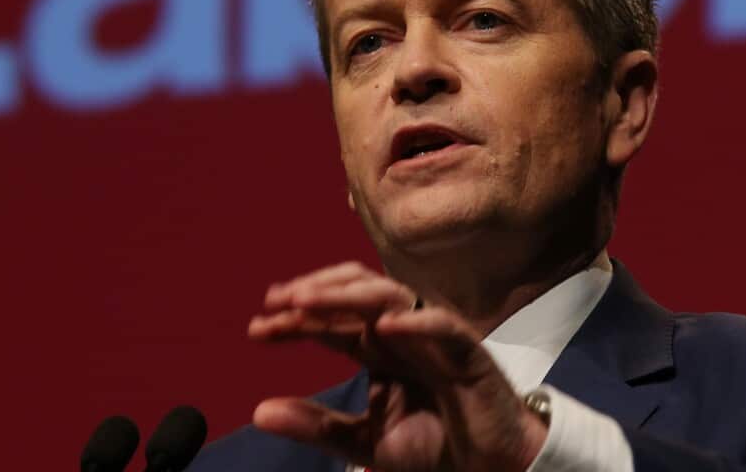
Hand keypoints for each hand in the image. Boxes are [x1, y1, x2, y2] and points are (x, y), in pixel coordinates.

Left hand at [247, 262, 547, 471]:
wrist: (490, 471)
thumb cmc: (434, 449)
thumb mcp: (363, 443)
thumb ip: (316, 425)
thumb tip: (258, 411)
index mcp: (377, 348)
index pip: (330, 320)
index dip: (294, 319)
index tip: (255, 328)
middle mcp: (402, 332)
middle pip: (354, 293)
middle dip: (314, 292)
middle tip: (275, 302)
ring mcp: (434, 336)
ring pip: (389, 296)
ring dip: (347, 294)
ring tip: (307, 302)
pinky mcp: (469, 352)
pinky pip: (443, 326)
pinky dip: (415, 321)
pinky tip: (384, 327)